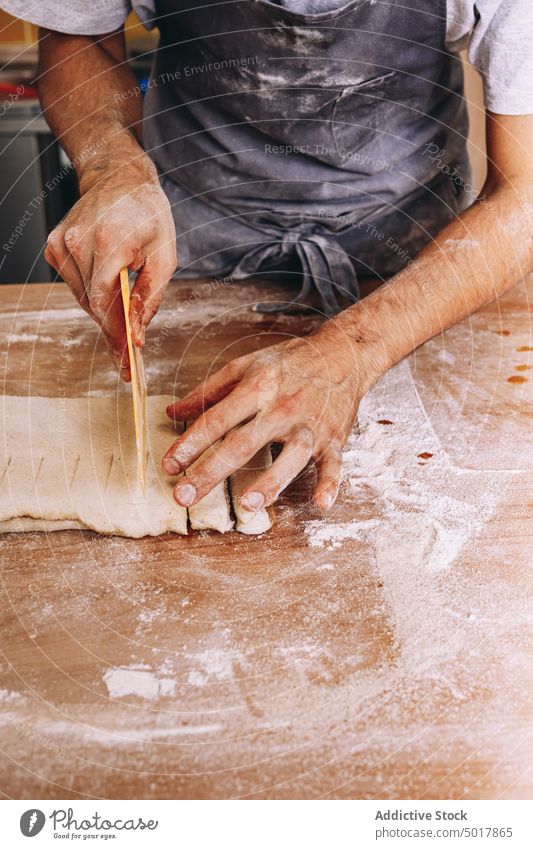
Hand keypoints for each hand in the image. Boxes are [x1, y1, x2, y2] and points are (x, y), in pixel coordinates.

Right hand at [44, 153, 176, 379]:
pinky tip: (109, 290)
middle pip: (93, 304)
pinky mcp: (54, 247)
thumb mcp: (165, 255)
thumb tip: (137, 331)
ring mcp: (62, 244)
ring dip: (104, 313)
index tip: (127, 361)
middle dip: (113, 331)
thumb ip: (151, 295)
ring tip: (124, 326)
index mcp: (109, 240)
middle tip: (127, 360)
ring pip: (83, 298)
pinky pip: (76, 285)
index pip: (107, 302)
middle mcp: (78, 242)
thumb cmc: (148, 214)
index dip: (117, 334)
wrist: (119, 178)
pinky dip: (93, 295)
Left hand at [163, 329, 375, 513]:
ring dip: (271, 482)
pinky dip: (331, 485)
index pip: (217, 419)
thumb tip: (172, 411)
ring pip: (291, 457)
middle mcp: (282, 408)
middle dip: (212, 471)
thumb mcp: (246, 366)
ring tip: (248, 506)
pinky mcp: (334, 439)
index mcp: (258, 388)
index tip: (169, 466)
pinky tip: (321, 505)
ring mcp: (310, 426)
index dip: (190, 443)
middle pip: (243, 444)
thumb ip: (208, 390)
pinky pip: (334, 465)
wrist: (343, 354)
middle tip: (184, 496)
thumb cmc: (290, 362)